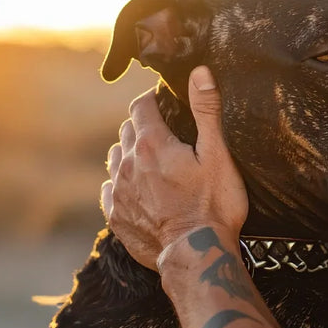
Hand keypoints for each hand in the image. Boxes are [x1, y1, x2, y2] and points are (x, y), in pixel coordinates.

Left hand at [101, 66, 248, 269]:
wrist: (196, 256)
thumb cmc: (213, 206)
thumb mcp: (218, 155)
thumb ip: (206, 110)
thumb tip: (199, 71)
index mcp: (153, 144)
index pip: (142, 106)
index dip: (153, 99)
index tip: (166, 101)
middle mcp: (128, 164)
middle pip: (127, 130)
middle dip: (144, 126)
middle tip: (167, 134)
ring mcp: (118, 192)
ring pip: (115, 158)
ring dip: (130, 153)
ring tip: (153, 161)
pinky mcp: (116, 217)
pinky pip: (109, 189)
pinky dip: (121, 183)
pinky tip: (138, 189)